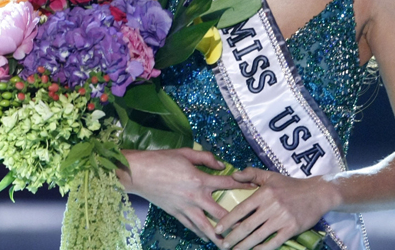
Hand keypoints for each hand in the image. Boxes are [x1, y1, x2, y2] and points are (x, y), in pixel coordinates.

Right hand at [119, 148, 254, 244]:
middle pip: (219, 213)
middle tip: (246, 229)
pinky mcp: (175, 214)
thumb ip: (206, 158)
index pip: (226, 183)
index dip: (242, 185)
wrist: (139, 172)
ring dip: (217, 237)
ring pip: (205, 226)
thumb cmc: (162, 159)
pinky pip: (190, 226)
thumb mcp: (186, 153)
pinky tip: (206, 238)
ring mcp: (185, 208)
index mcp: (199, 180)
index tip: (255, 190)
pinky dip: (199, 233)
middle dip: (234, 222)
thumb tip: (221, 164)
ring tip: (228, 245)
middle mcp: (195, 197)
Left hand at [215, 168, 337, 249]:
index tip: (218, 228)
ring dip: (244, 245)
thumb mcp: (271, 176)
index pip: (241, 209)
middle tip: (222, 244)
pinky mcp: (291, 229)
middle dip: (232, 237)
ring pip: (258, 236)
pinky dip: (262, 249)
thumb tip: (233, 175)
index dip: (228, 220)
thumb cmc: (291, 185)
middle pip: (247, 225)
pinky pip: (274, 242)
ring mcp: (282, 219)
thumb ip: (251, 174)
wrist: (318, 193)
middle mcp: (271, 206)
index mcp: (264, 193)